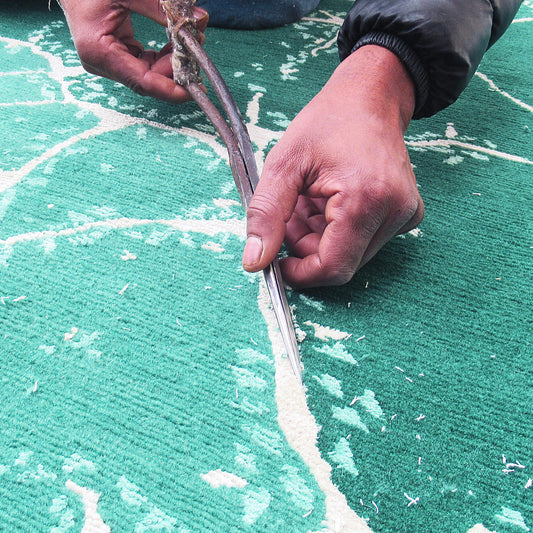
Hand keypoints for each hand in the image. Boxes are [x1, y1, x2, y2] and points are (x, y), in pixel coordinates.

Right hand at [60, 0, 207, 101]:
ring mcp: (108, 61)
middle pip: (148, 79)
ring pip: (150, 73)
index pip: (142, 82)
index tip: (194, 90)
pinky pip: (145, 64)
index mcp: (98, 51)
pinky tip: (174, 42)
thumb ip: (160, 7)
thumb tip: (196, 21)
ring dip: (171, 61)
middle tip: (195, 49)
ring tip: (187, 41)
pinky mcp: (116, 55)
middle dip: (175, 68)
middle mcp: (101, 63)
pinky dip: (162, 56)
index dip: (171, 89)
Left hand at [242, 46, 423, 287]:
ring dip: (320, 237)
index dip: (300, 273)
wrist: (370, 98)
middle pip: (340, 262)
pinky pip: (363, 241)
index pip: (333, 267)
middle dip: (307, 247)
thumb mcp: (284, 163)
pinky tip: (329, 200)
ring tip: (310, 200)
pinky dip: (337, 229)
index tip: (277, 261)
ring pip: (350, 254)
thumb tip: (255, 262)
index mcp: (366, 199)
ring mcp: (405, 214)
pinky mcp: (407, 214)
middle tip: (292, 212)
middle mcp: (394, 212)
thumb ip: (266, 215)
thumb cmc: (328, 122)